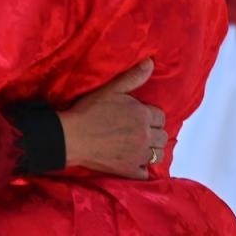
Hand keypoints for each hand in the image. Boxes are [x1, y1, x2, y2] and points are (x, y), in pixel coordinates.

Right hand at [57, 59, 168, 179]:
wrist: (71, 137)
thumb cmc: (89, 111)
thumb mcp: (111, 90)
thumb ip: (133, 77)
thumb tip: (151, 62)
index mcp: (143, 115)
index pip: (161, 117)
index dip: (152, 117)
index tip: (142, 118)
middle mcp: (145, 136)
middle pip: (163, 137)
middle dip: (155, 134)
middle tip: (141, 132)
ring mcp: (138, 155)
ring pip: (158, 155)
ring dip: (152, 150)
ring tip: (140, 147)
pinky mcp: (129, 170)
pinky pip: (146, 173)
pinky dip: (142, 168)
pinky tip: (134, 163)